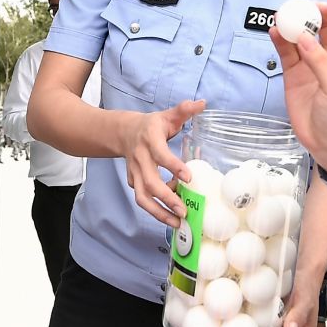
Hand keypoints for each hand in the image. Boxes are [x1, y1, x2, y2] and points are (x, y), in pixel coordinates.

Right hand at [119, 100, 204, 227]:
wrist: (123, 132)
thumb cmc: (152, 125)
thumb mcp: (167, 115)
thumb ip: (184, 110)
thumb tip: (203, 103)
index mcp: (150, 140)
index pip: (161, 155)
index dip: (174, 166)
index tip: (189, 178)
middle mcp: (140, 158)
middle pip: (150, 183)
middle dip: (167, 198)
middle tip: (184, 210)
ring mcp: (134, 172)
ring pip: (142, 197)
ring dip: (159, 213)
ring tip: (177, 223)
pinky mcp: (133, 182)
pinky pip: (142, 199)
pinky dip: (156, 210)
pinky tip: (171, 217)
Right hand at [270, 4, 326, 179]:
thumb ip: (320, 63)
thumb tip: (304, 38)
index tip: (315, 6)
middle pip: (320, 25)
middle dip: (308, 14)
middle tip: (294, 9)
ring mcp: (311, 63)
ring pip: (301, 36)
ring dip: (292, 26)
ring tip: (279, 18)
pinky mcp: (294, 74)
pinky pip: (287, 52)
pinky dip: (280, 41)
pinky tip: (273, 32)